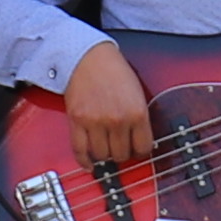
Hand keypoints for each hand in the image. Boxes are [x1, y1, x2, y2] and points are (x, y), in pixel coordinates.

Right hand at [60, 44, 156, 170]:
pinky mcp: (77, 121)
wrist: (88, 56)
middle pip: (122, 154)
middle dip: (122, 153)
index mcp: (137, 112)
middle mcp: (117, 119)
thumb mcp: (137, 92)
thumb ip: (139, 117)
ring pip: (102, 155)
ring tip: (105, 147)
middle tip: (120, 146)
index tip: (137, 149)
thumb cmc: (114, 71)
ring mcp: (96, 122)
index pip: (143, 147)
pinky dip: (85, 161)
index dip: (141, 151)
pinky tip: (90, 163)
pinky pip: (80, 150)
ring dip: (104, 155)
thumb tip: (140, 142)